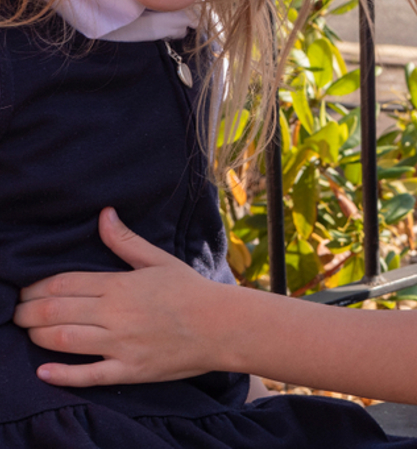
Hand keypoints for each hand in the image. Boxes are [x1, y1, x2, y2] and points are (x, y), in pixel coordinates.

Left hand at [14, 207, 220, 386]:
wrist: (221, 325)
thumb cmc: (190, 290)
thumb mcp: (159, 260)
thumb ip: (126, 241)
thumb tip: (104, 215)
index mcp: (121, 285)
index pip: (65, 283)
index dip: (36, 287)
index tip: (24, 289)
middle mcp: (116, 315)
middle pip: (56, 311)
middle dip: (28, 312)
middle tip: (16, 312)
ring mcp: (120, 344)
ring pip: (64, 340)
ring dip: (37, 336)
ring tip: (27, 331)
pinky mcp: (128, 370)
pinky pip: (88, 375)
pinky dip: (61, 375)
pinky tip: (43, 372)